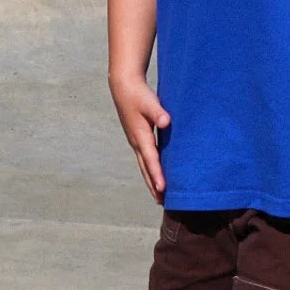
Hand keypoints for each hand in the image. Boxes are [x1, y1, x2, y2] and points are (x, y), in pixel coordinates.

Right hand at [108, 72, 170, 201]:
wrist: (124, 87)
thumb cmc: (138, 94)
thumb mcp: (149, 102)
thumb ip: (159, 112)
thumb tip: (166, 122)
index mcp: (140, 136)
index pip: (151, 159)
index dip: (157, 175)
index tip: (163, 189)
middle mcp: (137, 142)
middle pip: (146, 169)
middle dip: (154, 186)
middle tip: (163, 202)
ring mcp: (136, 142)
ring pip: (145, 166)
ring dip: (152, 180)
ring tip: (160, 196)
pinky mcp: (139, 138)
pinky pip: (146, 159)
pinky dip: (151, 170)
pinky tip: (157, 175)